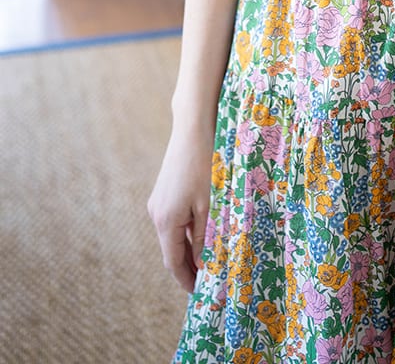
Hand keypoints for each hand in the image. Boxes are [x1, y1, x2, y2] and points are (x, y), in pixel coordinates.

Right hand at [147, 124, 213, 292]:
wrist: (193, 129)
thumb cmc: (204, 165)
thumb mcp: (209, 206)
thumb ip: (203, 237)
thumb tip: (201, 263)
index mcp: (165, 222)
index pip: (173, 262)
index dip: (186, 280)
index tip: (200, 293)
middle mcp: (156, 214)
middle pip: (172, 249)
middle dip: (189, 265)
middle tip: (209, 279)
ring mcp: (158, 202)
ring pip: (174, 234)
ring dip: (189, 247)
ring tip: (210, 256)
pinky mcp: (163, 191)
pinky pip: (174, 219)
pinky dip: (187, 229)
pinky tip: (204, 230)